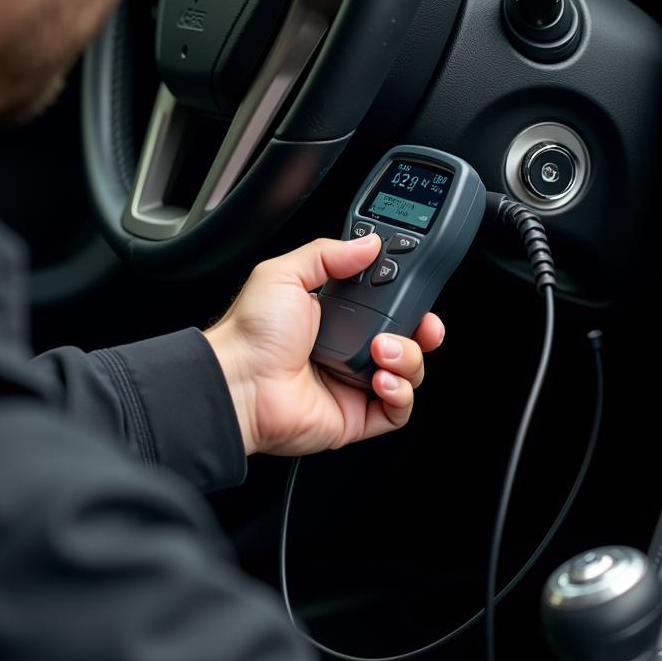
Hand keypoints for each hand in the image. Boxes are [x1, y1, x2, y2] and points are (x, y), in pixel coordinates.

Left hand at [203, 234, 444, 456]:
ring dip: (408, 359)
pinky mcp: (356, 416)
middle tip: (423, 324)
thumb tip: (367, 243)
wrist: (238, 383)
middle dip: (422, 330)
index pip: (386, 303)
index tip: (417, 289)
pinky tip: (382, 380)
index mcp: (334, 314)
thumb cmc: (251, 333)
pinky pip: (398, 410)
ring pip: (408, 371)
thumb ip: (328, 254)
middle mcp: (347, 348)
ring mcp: (353, 383)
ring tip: (381, 351)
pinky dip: (401, 394)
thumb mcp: (285, 274)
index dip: (407, 297)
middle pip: (406, 337)